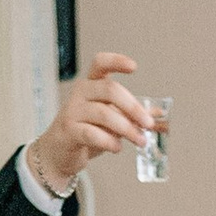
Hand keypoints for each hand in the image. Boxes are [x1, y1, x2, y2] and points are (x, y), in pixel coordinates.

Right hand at [27, 50, 154, 194]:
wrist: (58, 154)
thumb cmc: (85, 133)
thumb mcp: (110, 121)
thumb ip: (130, 116)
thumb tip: (157, 114)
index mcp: (91, 85)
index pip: (100, 63)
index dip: (116, 61)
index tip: (134, 67)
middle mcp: (81, 93)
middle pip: (110, 90)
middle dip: (133, 107)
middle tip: (148, 124)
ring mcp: (73, 111)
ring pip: (104, 114)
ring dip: (127, 129)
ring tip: (140, 140)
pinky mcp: (69, 131)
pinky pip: (92, 134)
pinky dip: (109, 142)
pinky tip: (117, 147)